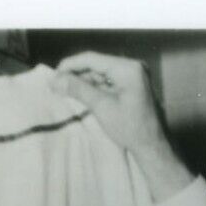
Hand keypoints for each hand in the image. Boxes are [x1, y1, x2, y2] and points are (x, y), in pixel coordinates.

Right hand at [53, 51, 192, 198]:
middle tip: (57, 85)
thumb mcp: (102, 107)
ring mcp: (133, 76)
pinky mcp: (132, 86)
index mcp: (128, 68)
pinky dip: (95, 88)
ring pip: (101, 74)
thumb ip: (78, 89)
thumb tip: (55, 80)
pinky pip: (108, 82)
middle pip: (96, 65)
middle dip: (76, 75)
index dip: (70, 65)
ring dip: (84, 82)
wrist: (152, 147)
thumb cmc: (131, 129)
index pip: (92, 58)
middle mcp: (132, 67)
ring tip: (66, 91)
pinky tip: (82, 95)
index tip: (54, 74)